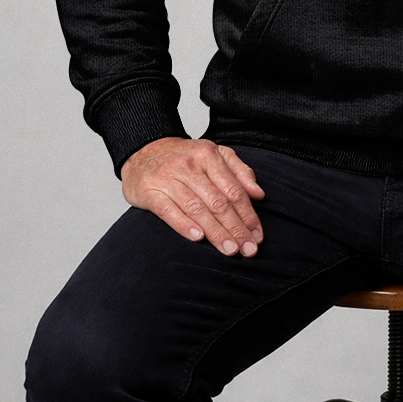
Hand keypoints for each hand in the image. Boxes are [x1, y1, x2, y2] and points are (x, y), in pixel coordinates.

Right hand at [121, 137, 265, 255]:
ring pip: (196, 209)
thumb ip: (240, 172)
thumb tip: (258, 194)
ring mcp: (167, 178)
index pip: (234, 190)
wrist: (144, 151)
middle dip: (236, 228)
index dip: (248, 215)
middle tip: (248, 249)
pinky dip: (183, 225)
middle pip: (218, 202)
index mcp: (209, 156)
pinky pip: (168, 211)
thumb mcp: (215, 154)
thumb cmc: (185, 157)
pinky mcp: (149, 191)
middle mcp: (189, 166)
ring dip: (215, 232)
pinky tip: (197, 237)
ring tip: (230, 249)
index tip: (257, 235)